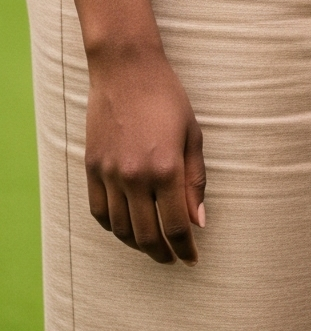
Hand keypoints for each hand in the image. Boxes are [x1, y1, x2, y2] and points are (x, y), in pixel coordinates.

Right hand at [84, 41, 204, 262]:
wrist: (127, 72)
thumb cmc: (168, 98)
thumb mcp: (193, 135)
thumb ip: (196, 180)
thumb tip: (199, 220)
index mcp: (166, 168)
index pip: (176, 224)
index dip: (185, 247)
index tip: (192, 258)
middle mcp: (135, 177)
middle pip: (147, 235)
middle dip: (163, 253)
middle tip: (174, 258)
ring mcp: (109, 175)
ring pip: (121, 229)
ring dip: (138, 244)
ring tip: (153, 246)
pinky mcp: (92, 169)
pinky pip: (99, 212)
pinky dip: (113, 228)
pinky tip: (126, 229)